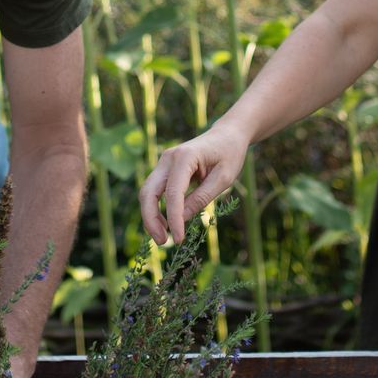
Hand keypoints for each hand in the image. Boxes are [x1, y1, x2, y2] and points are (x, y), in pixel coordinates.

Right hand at [139, 124, 249, 245]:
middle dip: (151, 219)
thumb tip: (180, 219)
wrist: (228, 135)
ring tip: (164, 237)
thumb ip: (202, 197)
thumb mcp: (224, 178)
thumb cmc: (230, 154)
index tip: (179, 239)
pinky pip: (154, 191)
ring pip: (147, 193)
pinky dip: (156, 209)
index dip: (173, 218)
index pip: (173, 193)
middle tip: (163, 242)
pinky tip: (165, 224)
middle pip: (148, 192)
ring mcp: (164, 163)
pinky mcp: (165, 169)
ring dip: (151, 216)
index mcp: (185, 157)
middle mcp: (168, 158)